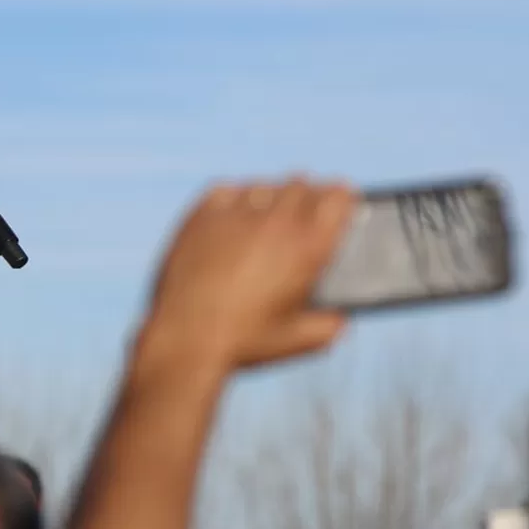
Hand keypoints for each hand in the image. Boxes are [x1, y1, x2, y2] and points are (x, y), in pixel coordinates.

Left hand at [141, 179, 356, 370]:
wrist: (186, 338)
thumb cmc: (245, 342)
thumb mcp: (301, 340)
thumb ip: (332, 324)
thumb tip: (341, 316)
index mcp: (309, 247)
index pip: (338, 196)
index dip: (342, 197)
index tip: (341, 202)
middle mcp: (276, 222)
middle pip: (302, 185)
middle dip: (309, 195)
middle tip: (306, 209)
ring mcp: (237, 214)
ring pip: (265, 187)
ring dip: (272, 196)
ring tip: (269, 213)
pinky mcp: (202, 216)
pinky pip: (227, 190)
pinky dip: (236, 198)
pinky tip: (236, 213)